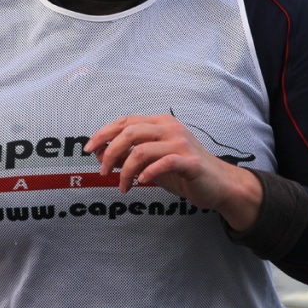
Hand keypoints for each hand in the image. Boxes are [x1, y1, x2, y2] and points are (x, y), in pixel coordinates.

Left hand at [84, 114, 262, 230]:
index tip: (89, 149)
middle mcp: (171, 128)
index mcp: (161, 123)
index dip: (104, 133)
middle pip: (130, 132)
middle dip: (110, 152)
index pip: (126, 121)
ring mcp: (181, 144)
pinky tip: (141, 183)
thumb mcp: (152, 161)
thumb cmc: (184, 172)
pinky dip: (147, 174)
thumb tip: (100, 154)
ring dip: (125, 170)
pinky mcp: (190, 162)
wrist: (219, 184)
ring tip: (122, 186)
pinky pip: (163, 163)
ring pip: (142, 150)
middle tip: (102, 171)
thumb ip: (129, 155)